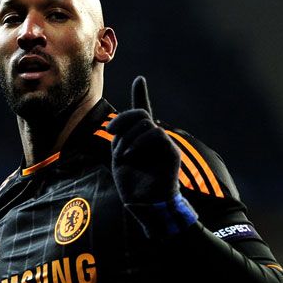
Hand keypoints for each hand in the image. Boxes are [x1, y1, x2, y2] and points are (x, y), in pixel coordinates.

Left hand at [107, 76, 197, 237]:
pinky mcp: (171, 151)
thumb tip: (124, 124)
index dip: (141, 95)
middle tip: (111, 131)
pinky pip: (156, 134)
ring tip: (122, 155)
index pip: (142, 113)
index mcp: (140, 139)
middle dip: (123, 119)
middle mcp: (153, 139)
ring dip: (128, 136)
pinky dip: (139, 142)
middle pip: (140, 114)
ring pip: (145, 123)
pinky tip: (129, 154)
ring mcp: (164, 144)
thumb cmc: (131, 184)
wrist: (145, 203)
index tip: (140, 79)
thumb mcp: (119, 156)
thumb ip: (122, 137)